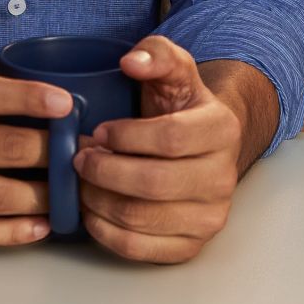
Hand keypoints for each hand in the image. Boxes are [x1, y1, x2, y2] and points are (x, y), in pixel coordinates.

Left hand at [72, 36, 242, 263]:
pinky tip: (92, 211)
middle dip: (104, 171)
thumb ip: (155, 54)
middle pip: (153, 183)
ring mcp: (210, 216)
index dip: (125, 137)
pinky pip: (139, 249)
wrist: (201, 147)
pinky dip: (105, 232)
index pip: (170, 138)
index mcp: (222, 130)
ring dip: (98, 200)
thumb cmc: (178, 108)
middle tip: (79, 158)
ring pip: (141, 218)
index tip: (98, 131)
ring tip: (81, 182)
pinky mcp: (191, 246)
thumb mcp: (172, 71)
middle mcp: (224, 177)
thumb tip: (131, 61)